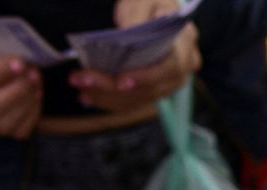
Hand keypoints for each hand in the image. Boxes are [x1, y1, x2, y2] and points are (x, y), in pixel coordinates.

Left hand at [68, 1, 200, 111]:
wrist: (152, 11)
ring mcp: (169, 82)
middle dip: (115, 88)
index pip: (170, 67)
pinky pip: (135, 102)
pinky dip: (111, 102)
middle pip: (151, 88)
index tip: (121, 80)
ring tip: (81, 90)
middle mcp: (182, 68)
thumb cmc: (151, 2)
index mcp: (184, 42)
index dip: (146, 77)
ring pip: (140, 99)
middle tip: (84, 81)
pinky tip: (89, 97)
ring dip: (108, 98)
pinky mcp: (155, 90)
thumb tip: (126, 29)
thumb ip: (136, 12)